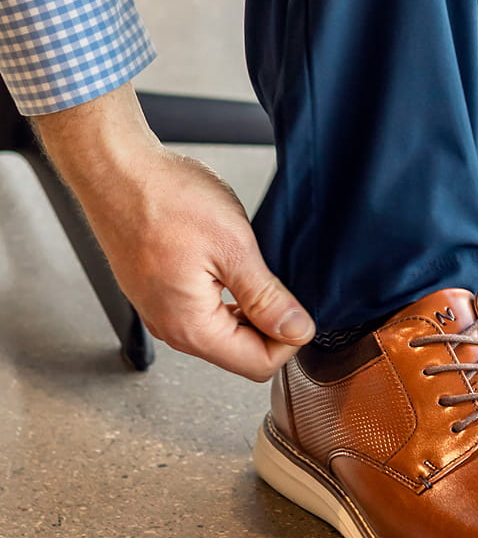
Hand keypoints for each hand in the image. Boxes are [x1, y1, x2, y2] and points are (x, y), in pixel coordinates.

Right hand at [30, 81, 313, 379]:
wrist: (117, 171)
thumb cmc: (163, 198)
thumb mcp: (233, 246)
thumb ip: (266, 297)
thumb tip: (296, 331)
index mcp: (191, 327)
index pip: (257, 366)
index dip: (289, 338)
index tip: (300, 306)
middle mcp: (171, 328)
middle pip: (240, 352)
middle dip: (270, 323)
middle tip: (280, 278)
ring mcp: (161, 310)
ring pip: (222, 329)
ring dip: (248, 306)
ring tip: (253, 265)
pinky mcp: (157, 291)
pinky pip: (202, 308)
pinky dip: (225, 293)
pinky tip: (229, 261)